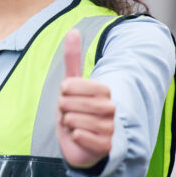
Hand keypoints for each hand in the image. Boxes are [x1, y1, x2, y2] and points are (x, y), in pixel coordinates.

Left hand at [57, 29, 114, 168]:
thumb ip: (73, 58)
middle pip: (68, 102)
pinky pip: (78, 135)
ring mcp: (111, 128)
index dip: (64, 93)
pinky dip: (73, 136)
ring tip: (76, 126)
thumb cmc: (78, 112)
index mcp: (105, 91)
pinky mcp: (107, 146)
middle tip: (71, 115)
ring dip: (67, 123)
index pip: (72, 85)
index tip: (70, 98)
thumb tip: (73, 30)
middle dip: (63, 109)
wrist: (83, 145)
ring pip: (72, 119)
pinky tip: (80, 138)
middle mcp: (112, 108)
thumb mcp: (73, 85)